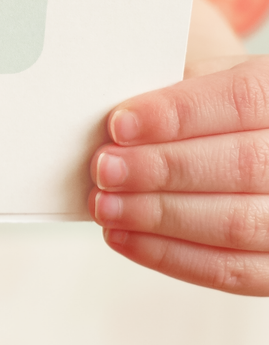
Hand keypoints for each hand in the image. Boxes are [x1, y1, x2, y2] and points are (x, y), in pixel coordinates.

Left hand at [88, 54, 268, 294]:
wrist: (234, 130)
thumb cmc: (208, 104)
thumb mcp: (198, 73)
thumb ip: (167, 92)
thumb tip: (114, 122)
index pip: (240, 100)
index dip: (177, 115)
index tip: (119, 124)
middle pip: (240, 166)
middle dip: (161, 170)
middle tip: (104, 169)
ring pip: (237, 224)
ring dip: (159, 217)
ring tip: (104, 205)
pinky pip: (233, 271)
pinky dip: (171, 255)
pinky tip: (124, 236)